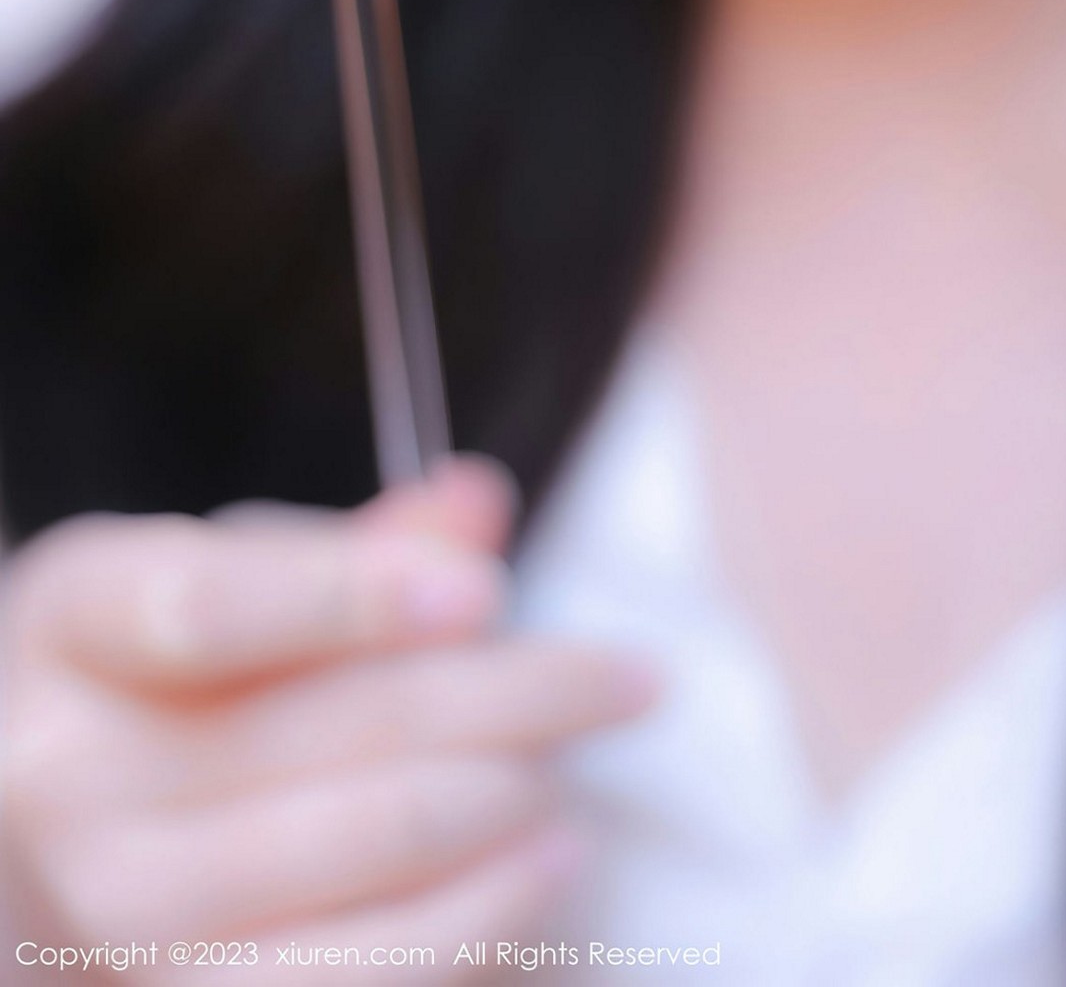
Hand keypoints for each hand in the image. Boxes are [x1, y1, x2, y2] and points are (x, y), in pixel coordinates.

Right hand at [0, 458, 658, 981]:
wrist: (48, 829)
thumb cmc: (164, 673)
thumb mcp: (223, 576)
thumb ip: (347, 546)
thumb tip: (479, 505)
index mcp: (76, 622)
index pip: (211, 607)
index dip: (359, 597)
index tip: (487, 590)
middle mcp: (71, 776)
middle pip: (339, 730)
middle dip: (520, 695)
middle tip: (629, 675)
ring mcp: (118, 912)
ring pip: (378, 846)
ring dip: (516, 797)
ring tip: (581, 763)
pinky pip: (373, 972)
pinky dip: (488, 913)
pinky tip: (550, 859)